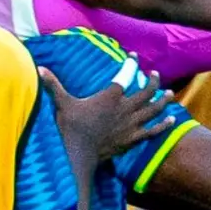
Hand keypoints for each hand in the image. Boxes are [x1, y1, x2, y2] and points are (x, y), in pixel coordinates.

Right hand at [41, 63, 174, 162]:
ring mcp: (131, 125)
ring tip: (171, 94)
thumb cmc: (70, 127)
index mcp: (111, 96)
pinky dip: (163, 125)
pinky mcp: (132, 139)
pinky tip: (171, 120)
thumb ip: (54, 85)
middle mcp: (125, 109)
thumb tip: (38, 68)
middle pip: (145, 92)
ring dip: (163, 101)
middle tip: (156, 75)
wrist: (79, 153)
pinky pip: (152, 131)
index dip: (132, 64)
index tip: (134, 56)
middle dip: (153, 82)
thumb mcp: (63, 103)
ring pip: (153, 110)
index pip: (126, 75)